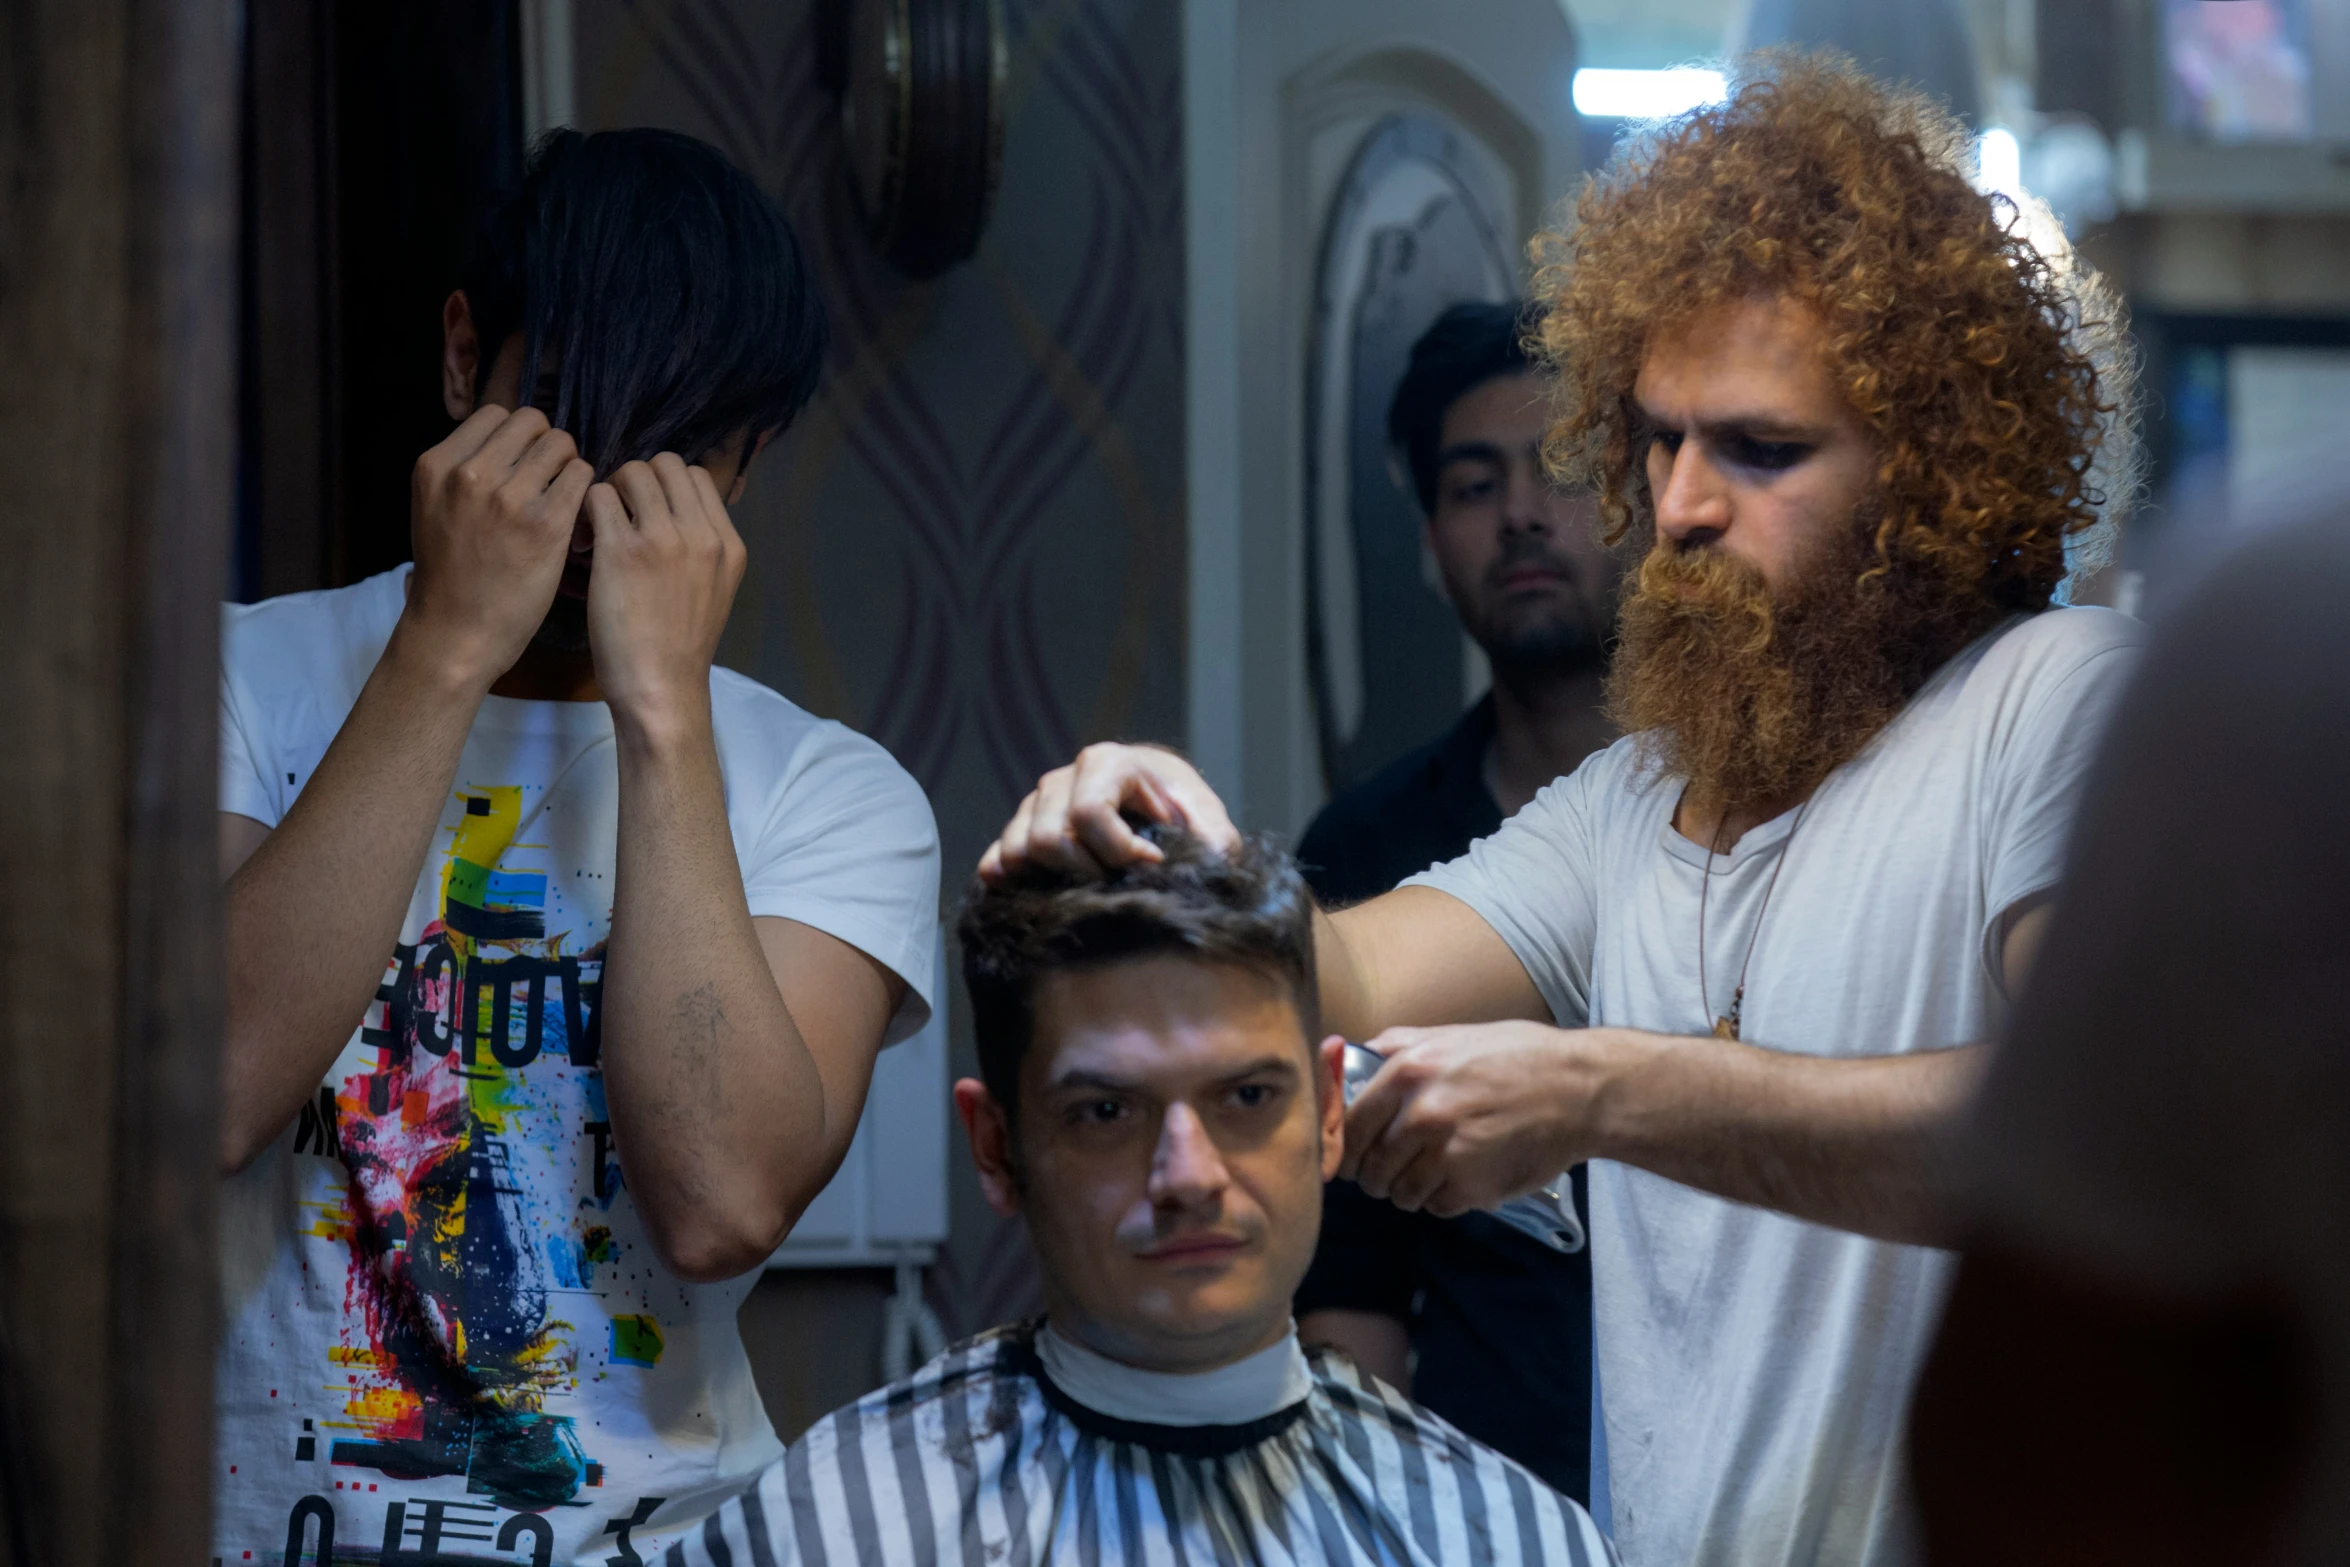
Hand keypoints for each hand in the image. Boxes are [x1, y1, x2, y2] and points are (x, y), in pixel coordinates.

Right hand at [403, 405, 593, 686]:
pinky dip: (585, 491)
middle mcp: (470, 474)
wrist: (455, 632)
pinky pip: (583, 477)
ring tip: (561, 499)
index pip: (496, 414)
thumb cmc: (451, 574)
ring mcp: (509, 498)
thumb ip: (464, 469)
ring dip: (568, 468)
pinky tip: (575, 517)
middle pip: (532, 422)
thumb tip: (511, 440)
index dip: (517, 436)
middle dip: (545, 446)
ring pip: (562, 444)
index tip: (522, 464)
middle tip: (548, 481)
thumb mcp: (435, 507)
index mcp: (436, 465)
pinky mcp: (547, 525)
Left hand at [585, 454, 745, 733]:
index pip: (698, 476)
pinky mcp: (620, 551)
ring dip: (610, 492)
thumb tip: (674, 511)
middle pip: (665, 464)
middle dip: (637, 480)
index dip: (667, 485)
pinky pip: (596, 498)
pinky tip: (585, 545)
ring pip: (630, 473)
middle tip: (621, 513)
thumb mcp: (714, 589)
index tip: (650, 512)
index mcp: (729, 544)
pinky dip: (585, 513)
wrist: (661, 689)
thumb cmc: (682, 647)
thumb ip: (703, 548)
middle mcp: (702, 534)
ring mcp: (662, 540)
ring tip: (600, 528)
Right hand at [980, 742, 1239, 880]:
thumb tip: (1206, 856)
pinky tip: (1042, 893)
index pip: (1088, 813)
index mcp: (1106, 764)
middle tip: (1117, 884)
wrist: (1160, 814)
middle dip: (1084, 872)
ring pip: (1017, 852)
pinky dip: (1012, 881)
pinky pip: (996, 862)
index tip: (1150, 866)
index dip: (1118, 852)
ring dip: (1050, 879)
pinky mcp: (1018, 833)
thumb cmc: (1186, 818)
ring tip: (1090, 888)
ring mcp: (1035, 806)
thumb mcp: (1210, 825)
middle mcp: (1063, 780)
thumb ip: (1214, 838)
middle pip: (1046, 839)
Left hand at [1341, 1021, 1623, 1216]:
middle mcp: (1421, 1113)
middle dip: (1376, 1174)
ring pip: (1399, 1193)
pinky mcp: (1472, 1186)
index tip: (1353, 1154)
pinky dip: (1443, 1200)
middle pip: (1369, 1167)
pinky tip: (1461, 1181)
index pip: (1350, 1125)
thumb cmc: (1520, 1056)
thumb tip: (1353, 1054)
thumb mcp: (1454, 1035)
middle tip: (1393, 1170)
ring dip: (1409, 1190)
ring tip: (1432, 1175)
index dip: (1346, 1146)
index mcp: (1408, 1071)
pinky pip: (1435, 1206)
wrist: (1580, 1089)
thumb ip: (1399, 1045)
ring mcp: (1446, 1153)